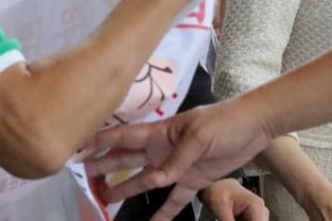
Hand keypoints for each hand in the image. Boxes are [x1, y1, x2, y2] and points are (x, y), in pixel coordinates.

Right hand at [85, 98, 270, 220]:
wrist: (254, 127)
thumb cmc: (226, 120)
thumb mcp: (201, 134)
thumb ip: (177, 156)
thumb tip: (157, 178)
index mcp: (162, 132)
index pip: (125, 136)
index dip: (100, 141)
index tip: (77, 148)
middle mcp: (163, 149)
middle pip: (127, 160)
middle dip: (104, 167)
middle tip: (82, 179)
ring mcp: (176, 166)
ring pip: (144, 181)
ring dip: (125, 191)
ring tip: (103, 202)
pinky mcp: (192, 180)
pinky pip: (173, 200)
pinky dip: (161, 213)